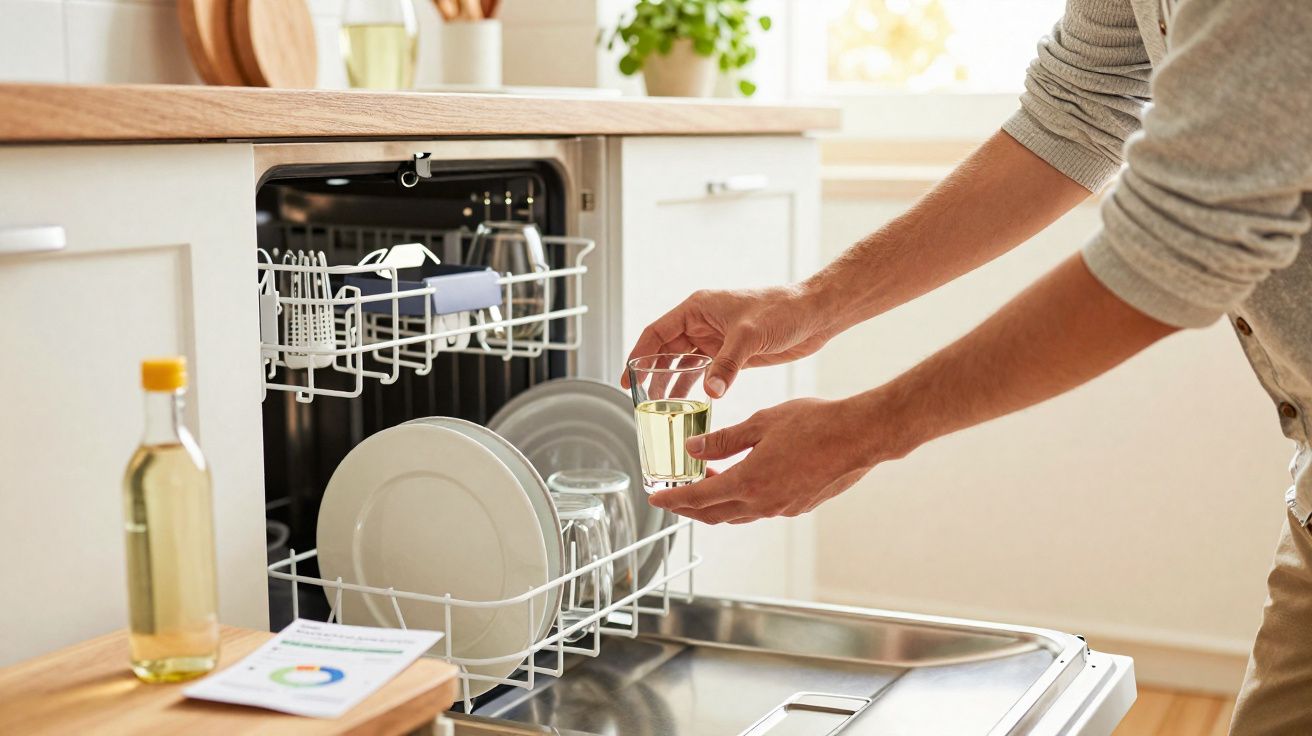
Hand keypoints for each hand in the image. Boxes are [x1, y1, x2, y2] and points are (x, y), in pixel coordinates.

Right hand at [620, 286, 831, 398]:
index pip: (657, 333)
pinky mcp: (731, 354)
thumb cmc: (783, 310)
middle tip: (642, 400)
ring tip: (661, 408)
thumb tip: (710, 392)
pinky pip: (704, 373)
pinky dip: (695, 388)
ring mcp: (716, 339)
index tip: (627, 379)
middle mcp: (702, 323)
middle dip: (652, 375)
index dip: (638, 355)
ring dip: (672, 384)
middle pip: (666, 351)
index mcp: (698, 309)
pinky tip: (689, 404)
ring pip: (683, 364)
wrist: (814, 315)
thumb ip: (727, 365)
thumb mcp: (749, 337)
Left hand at [649, 395, 907, 523]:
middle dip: (689, 508)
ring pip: (737, 514)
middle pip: (713, 515)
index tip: (655, 496)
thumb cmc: (815, 423)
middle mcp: (763, 504)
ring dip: (715, 504)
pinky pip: (759, 510)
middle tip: (673, 495)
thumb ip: (724, 440)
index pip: (698, 498)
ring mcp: (782, 508)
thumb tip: (693, 449)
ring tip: (704, 484)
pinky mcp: (798, 506)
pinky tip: (741, 481)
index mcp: (749, 483)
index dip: (673, 499)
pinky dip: (740, 501)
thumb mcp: (761, 423)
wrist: (860, 435)